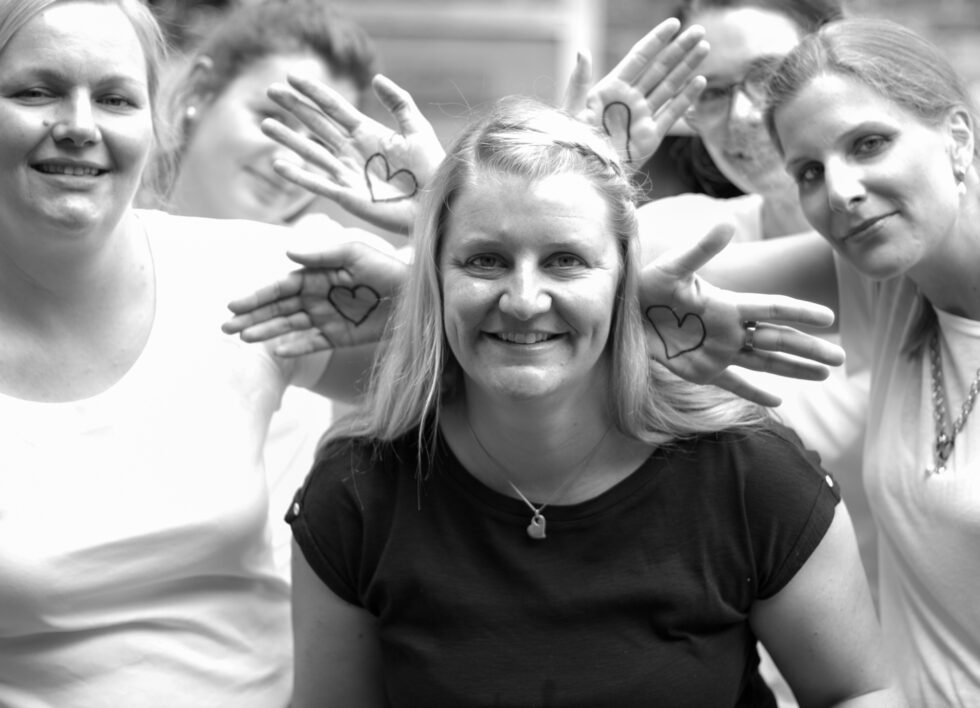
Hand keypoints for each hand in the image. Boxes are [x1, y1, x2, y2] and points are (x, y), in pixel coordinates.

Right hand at [222, 239, 408, 355]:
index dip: (257, 296)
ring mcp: (325, 318)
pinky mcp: (339, 337)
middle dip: (251, 317)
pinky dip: (296, 347)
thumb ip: (322, 255)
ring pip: (289, 327)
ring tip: (244, 338)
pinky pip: (312, 343)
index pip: (280, 288)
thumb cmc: (386, 267)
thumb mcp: (355, 254)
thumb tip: (287, 254)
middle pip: (277, 309)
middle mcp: (315, 297)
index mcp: (316, 276)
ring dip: (267, 332)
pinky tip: (279, 350)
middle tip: (226, 327)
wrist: (414, 296)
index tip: (234, 305)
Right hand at [262, 73, 445, 234]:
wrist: (435, 201)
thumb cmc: (430, 169)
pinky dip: (298, 175)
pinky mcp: (347, 196)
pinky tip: (278, 163)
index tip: (292, 76)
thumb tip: (375, 78)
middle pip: (316, 124)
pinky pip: (318, 184)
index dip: (313, 91)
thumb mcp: (417, 130)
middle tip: (270, 90)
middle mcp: (351, 151)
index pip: (333, 107)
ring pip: (311, 151)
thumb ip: (399, 103)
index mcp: (367, 132)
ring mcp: (347, 173)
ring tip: (265, 124)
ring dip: (288, 138)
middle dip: (294, 107)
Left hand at [564, 18, 707, 167]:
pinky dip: (686, 98)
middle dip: (679, 49)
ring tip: (704, 48)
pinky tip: (699, 81)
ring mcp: (642, 116)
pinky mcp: (651, 137)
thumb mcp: (573, 111)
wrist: (584, 176)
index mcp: (610, 89)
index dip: (656, 40)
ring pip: (669, 86)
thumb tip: (582, 51)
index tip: (674, 23)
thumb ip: (579, 82)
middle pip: (659, 68)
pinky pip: (672, 114)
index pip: (639, 58)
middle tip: (700, 30)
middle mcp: (629, 99)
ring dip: (687, 67)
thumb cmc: (572, 145)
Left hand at [640, 224, 845, 406]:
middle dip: (809, 348)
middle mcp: (731, 330)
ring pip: (765, 362)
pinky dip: (754, 393)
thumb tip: (728, 223)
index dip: (800, 312)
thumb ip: (701, 249)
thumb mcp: (673, 268)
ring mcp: (719, 351)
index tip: (828, 317)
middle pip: (778, 340)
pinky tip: (776, 401)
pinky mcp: (701, 370)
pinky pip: (733, 384)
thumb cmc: (647, 285)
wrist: (623, 309)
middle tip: (841, 359)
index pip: (773, 308)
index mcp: (728, 305)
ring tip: (824, 375)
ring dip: (794, 369)